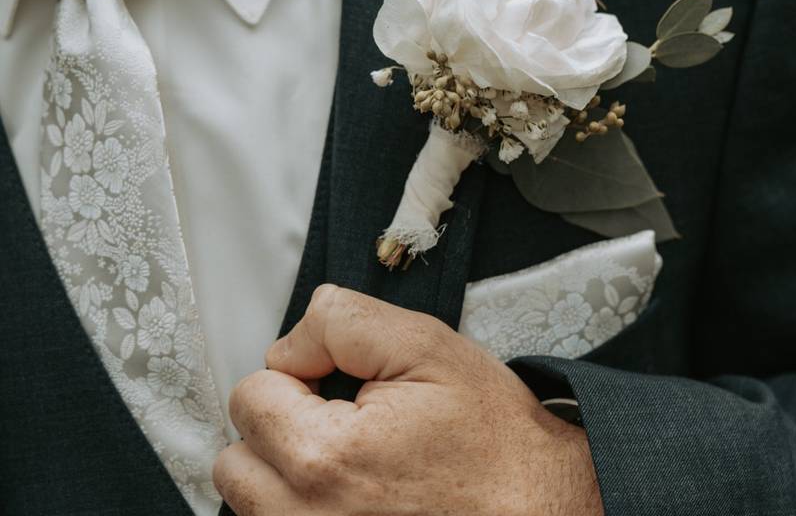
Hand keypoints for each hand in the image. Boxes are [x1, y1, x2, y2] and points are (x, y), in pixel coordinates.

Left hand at [213, 284, 602, 514]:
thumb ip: (341, 322)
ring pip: (251, 503)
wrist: (538, 509)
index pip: (249, 395)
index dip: (298, 377)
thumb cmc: (492, 440)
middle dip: (278, 429)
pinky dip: (304, 508)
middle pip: (234, 459)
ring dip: (284, 476)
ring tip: (350, 464)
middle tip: (343, 427)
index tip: (344, 390)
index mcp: (326, 458)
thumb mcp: (427, 347)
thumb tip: (287, 348)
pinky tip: (352, 497)